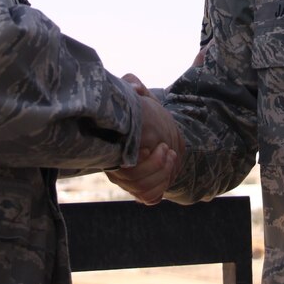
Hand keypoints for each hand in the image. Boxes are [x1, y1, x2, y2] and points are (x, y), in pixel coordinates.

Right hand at [106, 74, 184, 203]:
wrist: (156, 130)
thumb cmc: (143, 111)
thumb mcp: (137, 96)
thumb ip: (132, 85)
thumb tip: (134, 86)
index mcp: (112, 148)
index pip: (118, 162)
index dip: (140, 160)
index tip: (156, 145)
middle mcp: (115, 168)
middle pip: (131, 181)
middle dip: (155, 167)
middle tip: (167, 149)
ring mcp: (127, 181)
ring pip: (142, 191)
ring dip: (161, 175)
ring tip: (171, 156)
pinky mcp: (141, 189)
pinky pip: (149, 198)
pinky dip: (161, 188)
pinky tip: (169, 170)